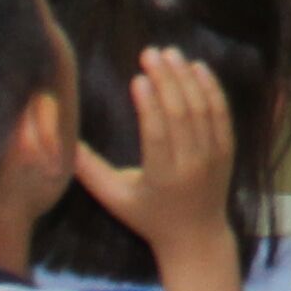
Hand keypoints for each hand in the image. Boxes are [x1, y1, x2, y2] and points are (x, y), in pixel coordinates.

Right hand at [65, 48, 239, 257]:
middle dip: (166, 80)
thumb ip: (89, 171)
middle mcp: (192, 164)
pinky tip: (197, 68)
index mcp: (163, 177)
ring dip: (187, 78)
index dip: (148, 104)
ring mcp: (214, 156)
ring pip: (202, 109)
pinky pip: (221, 113)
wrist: (195, 237)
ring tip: (170, 54)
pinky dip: (211, 88)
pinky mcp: (227, 150)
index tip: (137, 77)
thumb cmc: (148, 217)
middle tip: (150, 53)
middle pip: (181, 114)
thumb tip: (63, 143)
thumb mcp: (114, 198)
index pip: (157, 134)